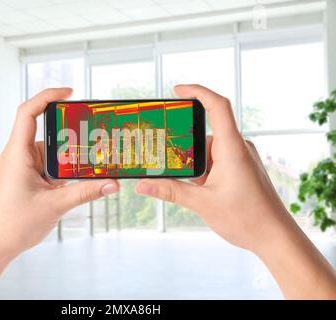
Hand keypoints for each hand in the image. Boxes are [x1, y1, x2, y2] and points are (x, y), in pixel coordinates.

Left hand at [0, 88, 118, 256]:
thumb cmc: (12, 224)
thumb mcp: (55, 205)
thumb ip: (85, 192)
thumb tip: (112, 183)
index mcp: (17, 154)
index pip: (28, 112)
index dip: (47, 96)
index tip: (69, 92)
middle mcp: (19, 156)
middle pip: (45, 131)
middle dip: (69, 130)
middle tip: (92, 131)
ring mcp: (23, 167)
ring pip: (50, 151)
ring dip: (68, 154)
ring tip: (91, 158)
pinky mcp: (28, 179)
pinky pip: (49, 165)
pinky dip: (64, 168)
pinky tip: (79, 176)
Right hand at [135, 84, 335, 298]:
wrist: (275, 236)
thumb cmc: (247, 218)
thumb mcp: (202, 204)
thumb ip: (170, 191)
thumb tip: (143, 185)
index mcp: (232, 149)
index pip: (217, 106)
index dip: (197, 92)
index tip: (176, 90)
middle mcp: (238, 148)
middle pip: (204, 133)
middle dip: (185, 149)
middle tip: (168, 160)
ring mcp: (241, 157)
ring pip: (209, 150)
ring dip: (195, 165)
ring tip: (189, 184)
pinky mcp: (241, 167)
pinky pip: (217, 159)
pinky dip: (204, 169)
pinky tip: (199, 188)